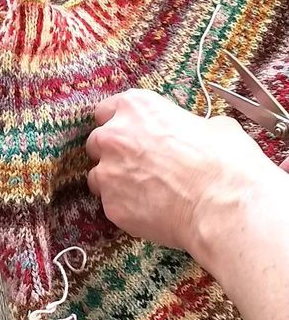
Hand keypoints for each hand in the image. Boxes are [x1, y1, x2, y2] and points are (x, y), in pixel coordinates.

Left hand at [86, 89, 280, 260]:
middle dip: (112, 154)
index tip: (129, 134)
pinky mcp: (111, 206)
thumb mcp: (214, 126)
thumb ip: (188, 126)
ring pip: (98, 178)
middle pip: (97, 143)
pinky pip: (111, 206)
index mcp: (136, 108)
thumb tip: (196, 134)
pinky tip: (151, 212)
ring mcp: (108, 173)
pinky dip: (126, 209)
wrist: (220, 205)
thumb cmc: (223, 163)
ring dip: (115, 183)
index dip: (118, 124)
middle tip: (137, 166)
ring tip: (145, 193)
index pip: (107, 111)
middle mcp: (114, 137)